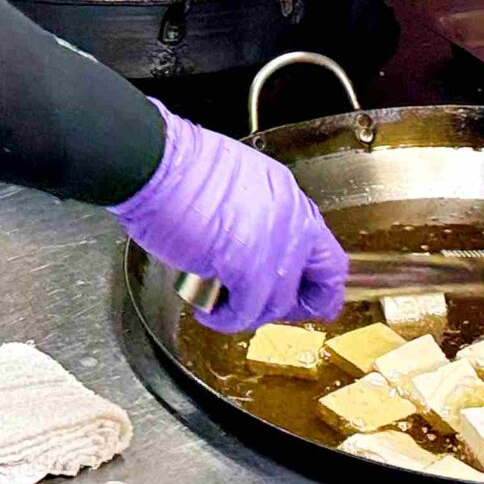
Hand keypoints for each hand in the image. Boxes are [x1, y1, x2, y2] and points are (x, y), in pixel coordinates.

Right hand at [110, 104, 346, 332]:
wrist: (156, 164)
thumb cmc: (179, 169)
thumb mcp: (236, 184)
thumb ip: (255, 217)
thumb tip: (250, 249)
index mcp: (287, 195)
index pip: (328, 255)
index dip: (317, 286)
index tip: (308, 301)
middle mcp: (291, 218)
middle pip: (317, 283)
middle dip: (287, 306)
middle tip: (256, 311)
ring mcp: (274, 243)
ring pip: (277, 302)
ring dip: (247, 313)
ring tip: (218, 305)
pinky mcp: (248, 265)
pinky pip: (245, 310)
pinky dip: (225, 319)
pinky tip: (207, 312)